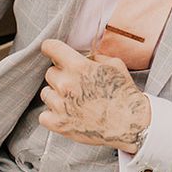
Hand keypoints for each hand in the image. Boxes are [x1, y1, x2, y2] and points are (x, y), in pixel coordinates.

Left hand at [39, 39, 150, 153]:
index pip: (52, 48)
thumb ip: (96, 58)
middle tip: (75, 81)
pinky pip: (43, 115)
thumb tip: (86, 58)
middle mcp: (65, 84)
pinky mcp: (57, 124)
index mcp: (79, 66)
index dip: (50, 47)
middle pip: (50, 72)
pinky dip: (53, 113)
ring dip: (56, 93)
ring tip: (73, 98)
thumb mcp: (115, 65)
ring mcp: (60, 105)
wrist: (127, 121)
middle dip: (61, 74)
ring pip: (45, 93)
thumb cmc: (123, 93)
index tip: (50, 49)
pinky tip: (67, 112)